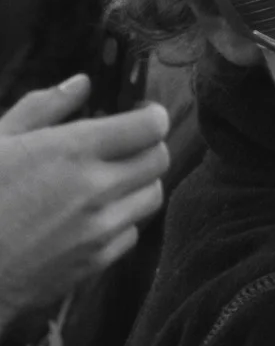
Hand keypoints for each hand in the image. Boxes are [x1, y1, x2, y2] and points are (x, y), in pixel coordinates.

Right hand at [0, 78, 172, 330]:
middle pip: (159, 159)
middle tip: (123, 146)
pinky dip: (120, 220)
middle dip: (147, 146)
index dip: (150, 116)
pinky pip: (131, 233)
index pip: (150, 126)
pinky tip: (90, 215)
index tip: (139, 115)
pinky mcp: (93, 262)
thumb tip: (82, 83)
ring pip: (152, 196)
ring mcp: (98, 229)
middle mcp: (94, 188)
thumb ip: (42, 108)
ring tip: (107, 179)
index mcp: (71, 151)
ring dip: (138, 183)